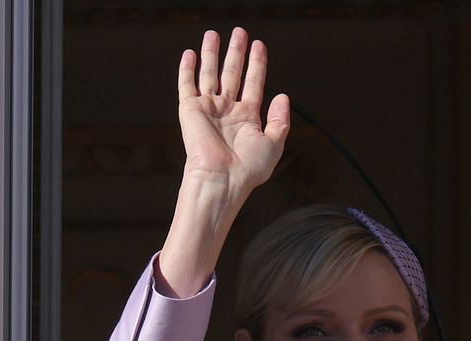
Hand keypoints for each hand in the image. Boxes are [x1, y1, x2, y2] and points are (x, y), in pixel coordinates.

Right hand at [176, 28, 289, 198]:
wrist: (222, 178)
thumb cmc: (248, 168)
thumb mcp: (273, 143)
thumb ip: (280, 120)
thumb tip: (283, 96)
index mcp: (247, 117)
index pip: (254, 83)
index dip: (257, 64)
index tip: (259, 45)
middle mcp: (228, 110)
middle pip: (233, 74)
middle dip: (236, 53)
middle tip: (240, 32)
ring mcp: (208, 109)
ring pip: (210, 74)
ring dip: (212, 54)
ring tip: (214, 34)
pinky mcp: (190, 110)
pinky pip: (187, 85)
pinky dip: (187, 69)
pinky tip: (190, 53)